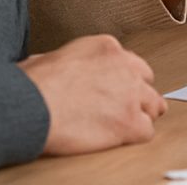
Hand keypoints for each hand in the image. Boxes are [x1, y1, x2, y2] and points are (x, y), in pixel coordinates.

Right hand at [19, 34, 166, 154]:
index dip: (121, 79)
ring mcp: (131, 94)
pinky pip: (146, 132)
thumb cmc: (32, 84)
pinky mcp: (130, 122)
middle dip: (136, 95)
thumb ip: (68, 61)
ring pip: (154, 106)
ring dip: (141, 116)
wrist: (32, 105)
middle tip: (120, 108)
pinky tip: (119, 139)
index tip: (112, 89)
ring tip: (123, 125)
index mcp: (106, 47)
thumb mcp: (51, 57)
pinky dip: (135, 137)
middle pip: (146, 82)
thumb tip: (53, 68)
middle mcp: (125, 66)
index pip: (130, 62)